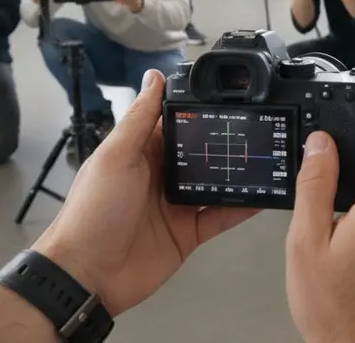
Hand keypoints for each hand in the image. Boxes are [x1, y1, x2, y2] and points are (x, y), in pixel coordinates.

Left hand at [31, 70, 259, 315]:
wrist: (87, 276)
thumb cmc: (92, 212)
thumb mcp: (115, 157)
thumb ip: (139, 119)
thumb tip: (153, 77)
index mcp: (140, 153)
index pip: (174, 123)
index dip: (197, 109)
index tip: (227, 94)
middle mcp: (160, 176)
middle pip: (199, 151)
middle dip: (224, 139)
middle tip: (258, 124)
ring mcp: (176, 205)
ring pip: (215, 181)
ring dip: (237, 171)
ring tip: (266, 155)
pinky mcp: (189, 233)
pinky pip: (221, 216)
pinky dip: (242, 206)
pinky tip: (263, 194)